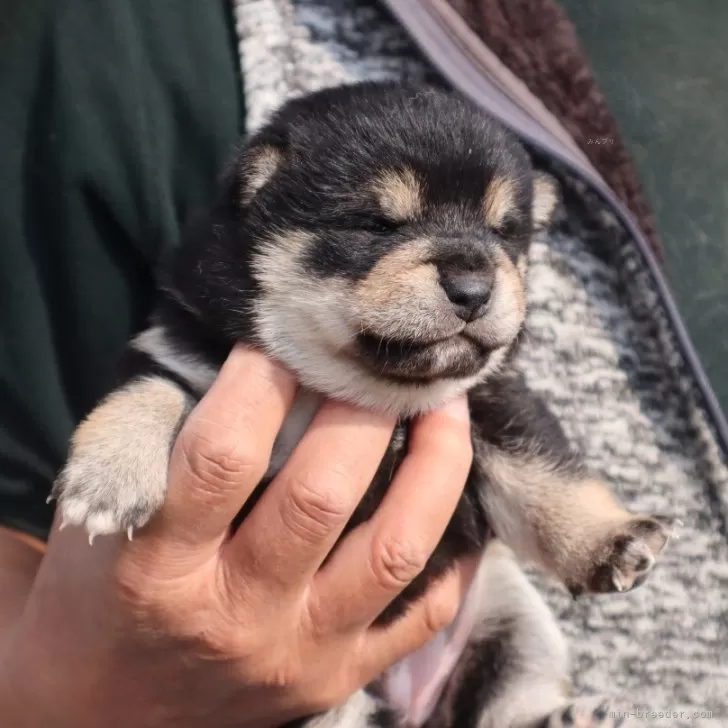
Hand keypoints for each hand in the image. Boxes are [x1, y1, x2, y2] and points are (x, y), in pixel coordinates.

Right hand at [1, 346, 473, 727]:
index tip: (285, 334)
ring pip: (393, 548)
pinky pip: (424, 611)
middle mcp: (236, 616)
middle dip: (362, 409)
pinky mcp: (341, 678)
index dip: (261, 382)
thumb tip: (247, 355)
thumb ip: (161, 437)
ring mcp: (300, 654)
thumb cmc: (101, 593)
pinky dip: (454, 547)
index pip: (223, 457)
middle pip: (321, 495)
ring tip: (445, 407)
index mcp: (156, 568)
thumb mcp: (99, 512)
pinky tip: (456, 490)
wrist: (108, 712)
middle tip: (381, 360)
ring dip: (435, 464)